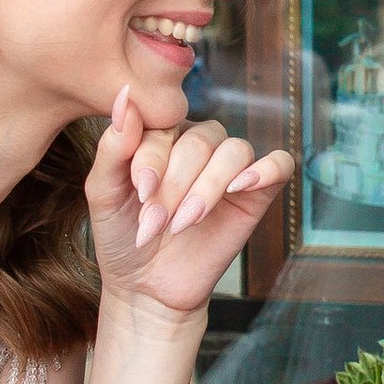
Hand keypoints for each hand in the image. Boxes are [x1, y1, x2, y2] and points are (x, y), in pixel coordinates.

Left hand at [88, 87, 292, 322]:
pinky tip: (240, 187)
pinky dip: (265, 170)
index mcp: (163, 135)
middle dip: (176, 186)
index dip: (153, 158)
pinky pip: (279, 164)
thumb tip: (124, 97)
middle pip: (200, 142)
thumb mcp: (104, 192)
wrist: (147, 286)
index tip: (140, 195)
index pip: (165, 126)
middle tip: (156, 223)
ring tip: (185, 223)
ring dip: (208, 189)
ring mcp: (229, 168)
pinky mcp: (257, 194)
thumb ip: (113, 146)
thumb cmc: (123, 235)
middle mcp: (199, 144)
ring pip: (234, 151)